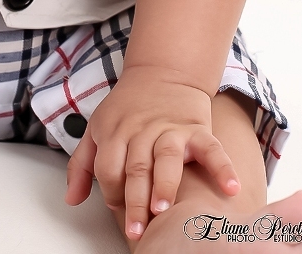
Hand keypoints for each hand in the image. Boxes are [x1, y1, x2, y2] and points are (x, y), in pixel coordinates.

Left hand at [65, 66, 239, 239]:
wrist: (162, 72)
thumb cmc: (126, 108)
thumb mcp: (97, 128)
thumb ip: (82, 164)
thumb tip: (71, 200)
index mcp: (114, 132)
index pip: (108, 168)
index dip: (111, 192)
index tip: (118, 210)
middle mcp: (141, 131)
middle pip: (135, 168)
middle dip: (135, 201)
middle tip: (137, 230)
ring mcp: (170, 129)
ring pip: (166, 158)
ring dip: (164, 185)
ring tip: (164, 210)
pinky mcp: (196, 128)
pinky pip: (211, 149)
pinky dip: (222, 167)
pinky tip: (230, 188)